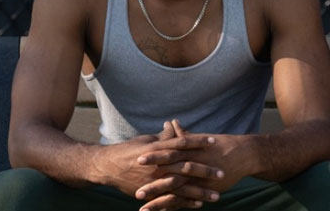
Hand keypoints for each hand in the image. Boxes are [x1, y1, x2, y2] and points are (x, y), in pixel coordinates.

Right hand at [90, 121, 220, 207]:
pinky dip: (185, 202)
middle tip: (222, 172)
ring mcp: (155, 179)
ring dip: (200, 191)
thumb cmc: (127, 151)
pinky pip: (171, 198)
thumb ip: (162, 137)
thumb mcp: (145, 141)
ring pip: (182, 186)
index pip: (182, 142)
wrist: (107, 167)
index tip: (214, 141)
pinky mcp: (151, 192)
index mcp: (158, 148)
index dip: (198, 141)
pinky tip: (198, 203)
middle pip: (187, 166)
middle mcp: (158, 164)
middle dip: (206, 170)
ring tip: (217, 195)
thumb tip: (174, 126)